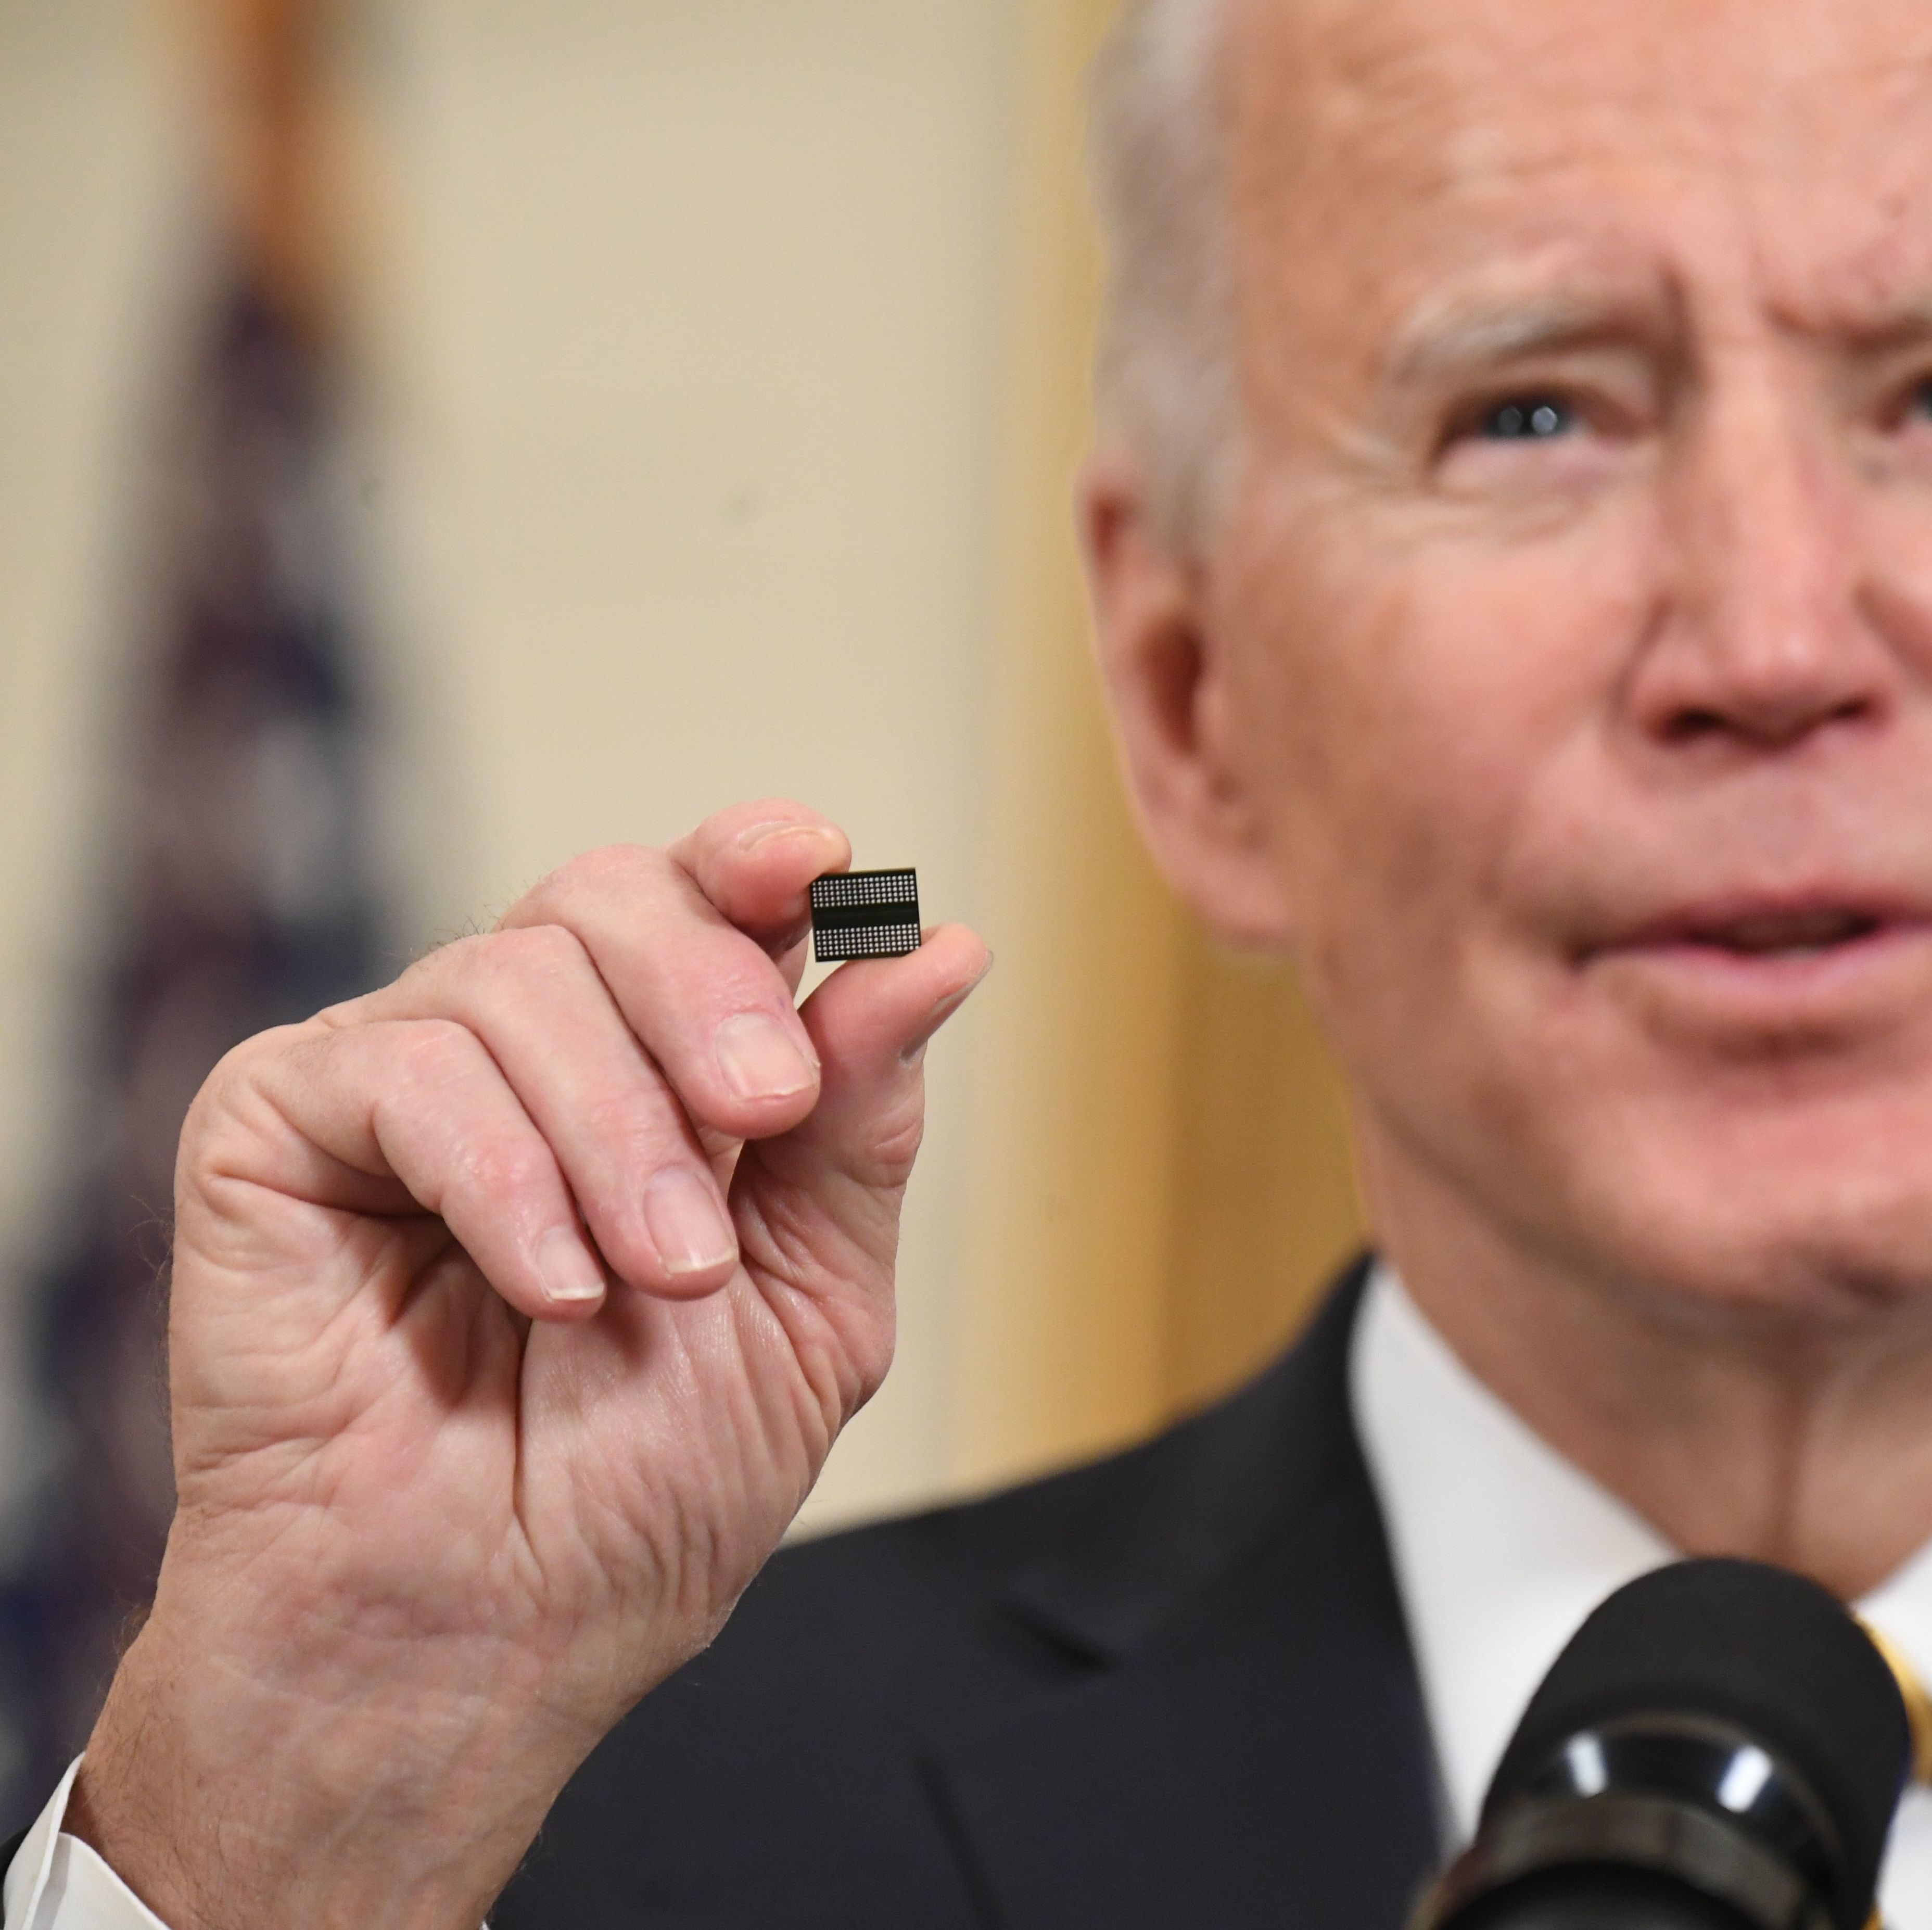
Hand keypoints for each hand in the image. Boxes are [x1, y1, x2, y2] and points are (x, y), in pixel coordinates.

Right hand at [67, 800, 988, 1928]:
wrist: (482, 1638)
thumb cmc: (638, 1495)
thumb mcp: (811, 1304)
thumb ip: (862, 1125)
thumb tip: (941, 948)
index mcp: (660, 1077)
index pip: (704, 899)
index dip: (759, 858)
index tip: (823, 862)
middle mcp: (533, 1054)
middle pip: (612, 894)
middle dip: (707, 996)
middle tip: (759, 1115)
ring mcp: (400, 1079)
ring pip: (516, 974)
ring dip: (617, 1136)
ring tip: (651, 1280)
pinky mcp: (278, 1126)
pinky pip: (403, 1066)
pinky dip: (501, 1176)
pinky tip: (547, 1291)